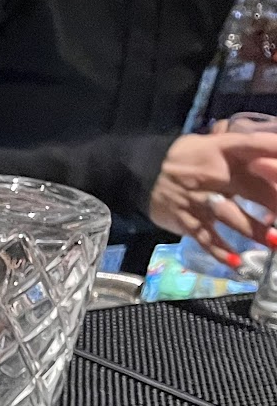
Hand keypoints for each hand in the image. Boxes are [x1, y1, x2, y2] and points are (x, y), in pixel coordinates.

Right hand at [149, 131, 276, 269]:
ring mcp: (198, 199)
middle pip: (251, 188)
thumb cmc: (187, 158)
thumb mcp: (214, 142)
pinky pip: (205, 238)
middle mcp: (214, 174)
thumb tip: (272, 150)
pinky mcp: (187, 220)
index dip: (274, 153)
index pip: (256, 145)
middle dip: (273, 202)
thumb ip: (243, 147)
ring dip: (254, 230)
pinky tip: (236, 262)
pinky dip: (220, 251)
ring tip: (274, 242)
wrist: (142, 172)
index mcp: (224, 149)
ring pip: (231, 216)